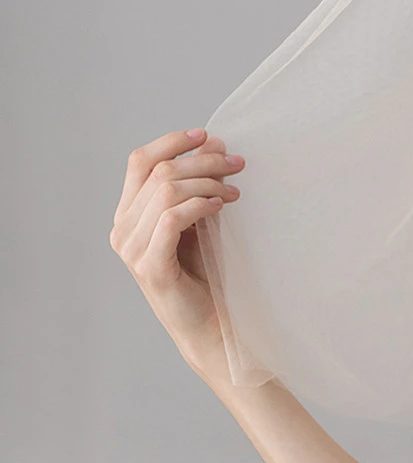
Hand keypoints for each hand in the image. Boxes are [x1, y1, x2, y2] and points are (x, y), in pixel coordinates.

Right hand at [109, 127, 244, 377]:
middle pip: (158, 172)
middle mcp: (123, 229)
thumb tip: (214, 144)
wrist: (211, 327)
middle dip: (202, 161)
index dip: (172, 142)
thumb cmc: (208, 275)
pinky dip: (200, 205)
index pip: (139, 161)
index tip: (208, 135)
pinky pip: (172, 220)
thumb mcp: (202, 222)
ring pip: (166, 191)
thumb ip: (199, 188)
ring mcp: (132, 249)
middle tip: (239, 164)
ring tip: (236, 191)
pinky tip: (222, 206)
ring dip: (207, 182)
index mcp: (129, 214)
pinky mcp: (150, 267)